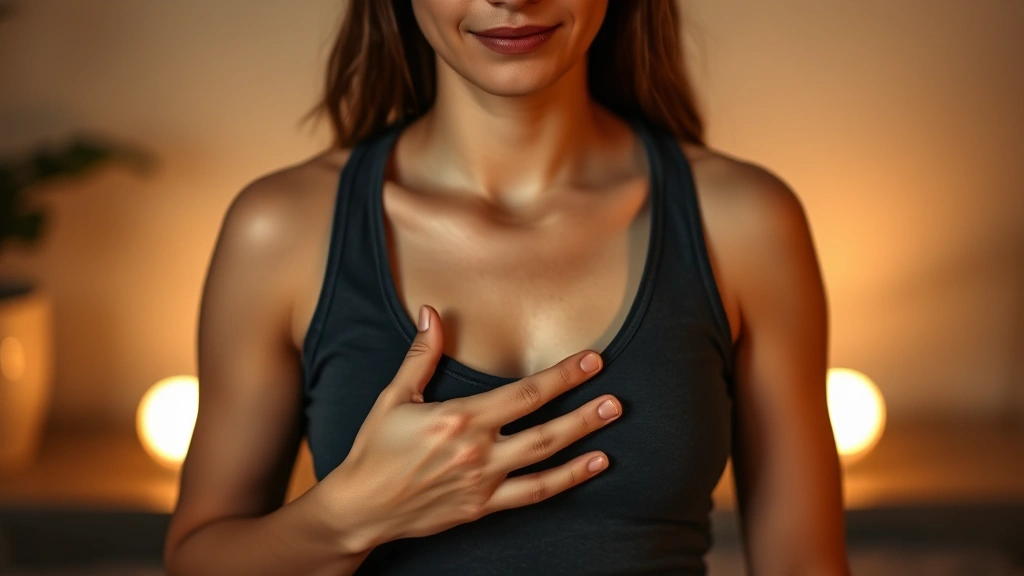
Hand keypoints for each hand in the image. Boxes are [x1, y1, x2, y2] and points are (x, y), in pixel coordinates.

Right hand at [324, 304, 621, 549]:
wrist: (361, 507)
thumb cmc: (375, 450)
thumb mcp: (394, 397)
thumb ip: (421, 355)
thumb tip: (432, 313)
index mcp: (459, 418)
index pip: (524, 392)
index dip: (562, 376)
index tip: (591, 360)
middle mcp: (477, 451)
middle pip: (543, 426)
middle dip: (583, 409)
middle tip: (615, 396)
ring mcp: (483, 481)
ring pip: (544, 458)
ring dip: (582, 439)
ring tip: (611, 420)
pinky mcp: (483, 506)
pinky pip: (533, 493)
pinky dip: (567, 480)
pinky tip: (593, 466)